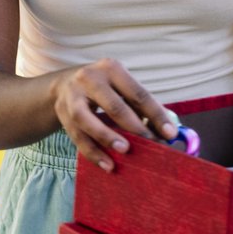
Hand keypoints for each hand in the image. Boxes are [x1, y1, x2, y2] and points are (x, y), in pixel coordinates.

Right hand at [50, 58, 176, 172]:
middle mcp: (90, 78)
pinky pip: (77, 136)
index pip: (138, 93)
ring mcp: (73, 96)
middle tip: (151, 144)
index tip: (170, 134)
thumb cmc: (103, 89)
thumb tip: (166, 131)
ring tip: (125, 151)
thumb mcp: (120, 87)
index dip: (155, 114)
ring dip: (108, 137)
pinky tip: (108, 164)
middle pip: (114, 105)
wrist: (63, 85)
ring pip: (87, 120)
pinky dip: (93, 152)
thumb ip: (141, 106)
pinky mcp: (62, 113)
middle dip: (134, 127)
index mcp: (111, 69)